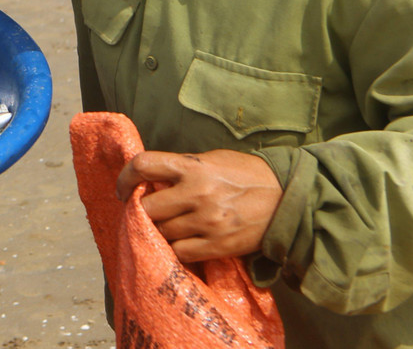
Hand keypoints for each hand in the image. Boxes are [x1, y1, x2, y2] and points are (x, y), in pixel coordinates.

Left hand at [116, 149, 281, 262]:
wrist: (288, 200)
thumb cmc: (248, 174)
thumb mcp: (213, 160)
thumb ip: (182, 168)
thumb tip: (152, 180)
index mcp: (193, 167)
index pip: (144, 165)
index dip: (125, 178)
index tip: (123, 189)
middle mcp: (197, 194)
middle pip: (147, 208)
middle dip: (142, 211)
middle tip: (145, 213)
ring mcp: (207, 222)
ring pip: (162, 232)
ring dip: (159, 231)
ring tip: (165, 228)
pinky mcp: (218, 245)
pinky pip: (181, 252)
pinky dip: (176, 248)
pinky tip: (181, 242)